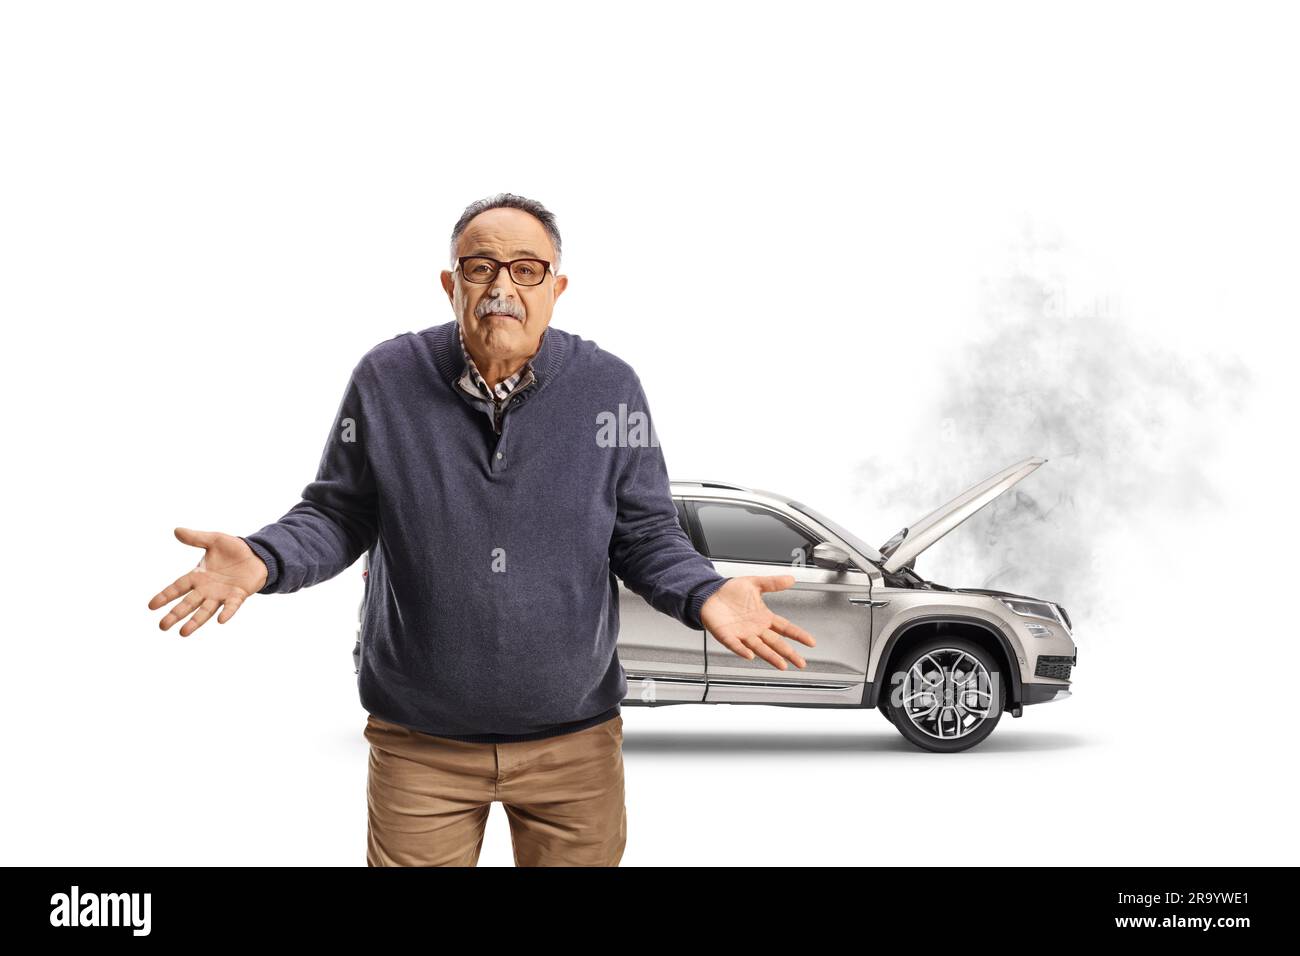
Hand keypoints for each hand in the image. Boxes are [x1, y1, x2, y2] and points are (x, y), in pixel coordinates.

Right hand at [148, 528, 268, 636]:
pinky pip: (232, 606)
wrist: (258, 555)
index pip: (178, 587)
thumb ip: (196, 538)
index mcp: (198, 575)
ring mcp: (222, 594)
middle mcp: (207, 589)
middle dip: (175, 614)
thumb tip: (176, 530)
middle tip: (162, 626)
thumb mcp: (214, 540)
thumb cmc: (234, 549)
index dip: (165, 595)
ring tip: (183, 633)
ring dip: (195, 621)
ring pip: (206, 610)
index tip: (151, 606)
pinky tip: (220, 621)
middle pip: (188, 603)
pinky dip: (227, 612)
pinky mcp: (238, 595)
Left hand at [699, 575, 815, 669]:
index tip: (810, 642)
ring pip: (760, 648)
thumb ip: (773, 583)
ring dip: (770, 657)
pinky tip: (750, 655)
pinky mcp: (726, 635)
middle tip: (801, 663)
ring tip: (782, 665)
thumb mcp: (755, 584)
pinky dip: (742, 650)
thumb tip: (791, 579)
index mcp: (763, 617)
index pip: (785, 627)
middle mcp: (755, 629)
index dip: (798, 635)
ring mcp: (742, 634)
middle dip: (789, 653)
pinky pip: (735, 645)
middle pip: (776, 643)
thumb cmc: (729, 591)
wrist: (709, 593)